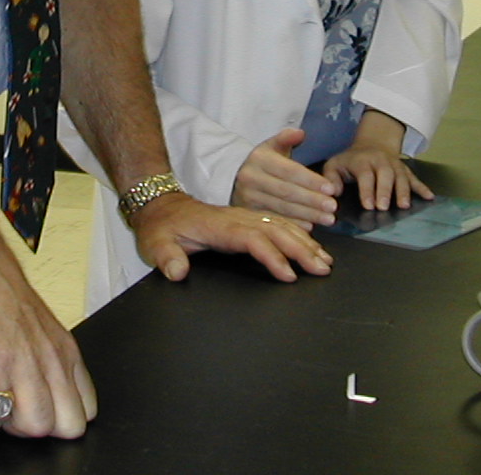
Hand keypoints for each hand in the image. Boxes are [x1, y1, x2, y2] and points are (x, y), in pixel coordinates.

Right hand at [0, 247, 96, 439]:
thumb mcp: (41, 324)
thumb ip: (48, 357)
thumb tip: (45, 389)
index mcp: (65, 350)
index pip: (87, 409)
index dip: (62, 420)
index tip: (40, 412)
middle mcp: (51, 359)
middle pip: (68, 426)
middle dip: (42, 431)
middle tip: (17, 416)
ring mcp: (23, 363)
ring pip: (37, 426)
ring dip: (12, 428)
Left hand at [129, 191, 333, 284]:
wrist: (159, 205)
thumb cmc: (160, 228)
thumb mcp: (156, 244)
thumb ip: (167, 257)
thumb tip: (177, 272)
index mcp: (219, 226)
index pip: (253, 239)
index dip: (273, 256)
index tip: (289, 275)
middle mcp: (236, 219)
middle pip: (276, 229)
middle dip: (302, 249)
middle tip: (323, 269)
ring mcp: (243, 217)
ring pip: (280, 225)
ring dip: (304, 241)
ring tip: (325, 260)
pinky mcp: (245, 220)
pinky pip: (276, 223)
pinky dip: (297, 233)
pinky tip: (310, 244)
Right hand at [230, 128, 337, 226]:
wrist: (233, 177)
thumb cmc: (262, 162)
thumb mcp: (271, 146)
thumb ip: (286, 138)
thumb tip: (301, 133)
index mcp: (260, 159)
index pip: (290, 171)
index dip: (311, 181)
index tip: (331, 189)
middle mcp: (252, 178)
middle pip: (287, 192)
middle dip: (312, 200)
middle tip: (333, 207)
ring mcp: (248, 198)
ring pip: (282, 208)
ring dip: (308, 215)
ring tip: (328, 219)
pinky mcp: (249, 213)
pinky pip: (274, 221)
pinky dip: (294, 225)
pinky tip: (310, 227)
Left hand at [321, 110, 432, 211]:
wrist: (373, 143)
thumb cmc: (351, 160)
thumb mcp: (335, 164)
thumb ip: (331, 178)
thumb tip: (333, 192)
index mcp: (362, 161)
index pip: (365, 175)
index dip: (367, 190)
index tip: (368, 205)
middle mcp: (380, 161)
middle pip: (385, 174)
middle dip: (385, 191)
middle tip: (384, 207)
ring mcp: (395, 165)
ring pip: (401, 176)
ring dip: (403, 191)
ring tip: (404, 206)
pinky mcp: (405, 169)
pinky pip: (415, 178)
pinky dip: (422, 187)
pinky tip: (429, 197)